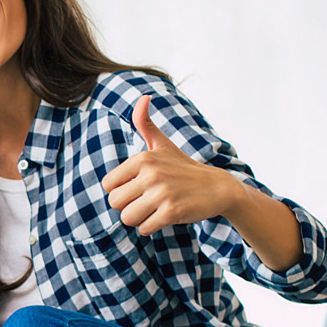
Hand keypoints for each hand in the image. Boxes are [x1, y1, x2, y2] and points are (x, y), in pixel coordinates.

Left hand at [100, 95, 244, 235]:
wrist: (218, 187)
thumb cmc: (182, 167)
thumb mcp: (162, 144)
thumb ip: (145, 124)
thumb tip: (144, 98)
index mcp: (143, 158)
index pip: (108, 185)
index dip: (120, 191)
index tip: (137, 188)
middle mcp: (151, 173)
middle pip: (115, 203)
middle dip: (128, 206)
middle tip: (146, 201)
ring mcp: (162, 193)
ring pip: (127, 218)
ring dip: (139, 219)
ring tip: (154, 209)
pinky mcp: (172, 211)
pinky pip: (144, 229)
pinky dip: (151, 227)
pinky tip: (164, 217)